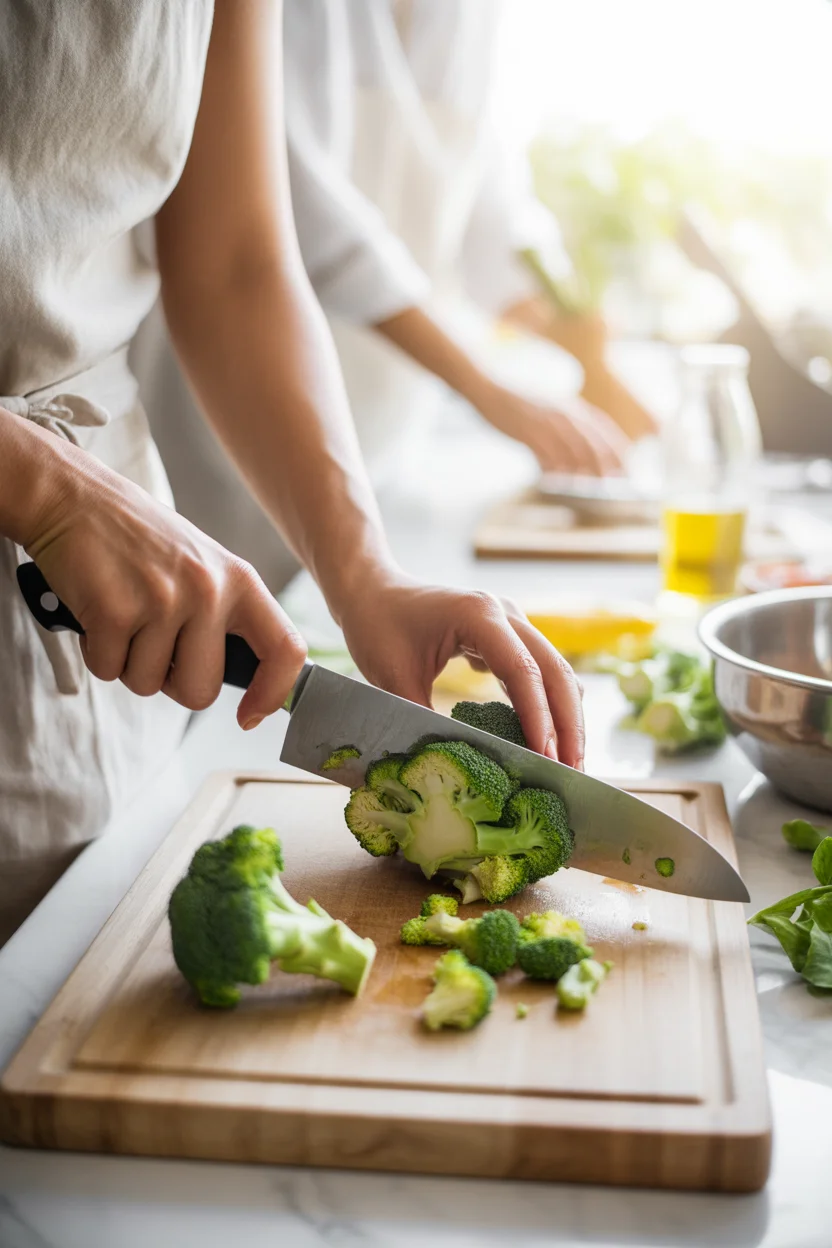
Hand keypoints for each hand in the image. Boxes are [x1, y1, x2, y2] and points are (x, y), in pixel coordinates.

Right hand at [20, 433, 305, 728]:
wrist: (73, 497)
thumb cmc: (139, 541)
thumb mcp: (203, 567)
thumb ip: (227, 617)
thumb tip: (255, 682)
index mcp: (239, 581)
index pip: (285, 649)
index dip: (274, 693)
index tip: (250, 715)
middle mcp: (208, 590)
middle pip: (202, 692)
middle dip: (171, 681)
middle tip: (152, 641)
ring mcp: (162, 600)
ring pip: (148, 685)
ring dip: (128, 662)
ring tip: (123, 614)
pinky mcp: (115, 611)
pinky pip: (108, 671)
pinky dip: (97, 652)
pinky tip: (98, 612)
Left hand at [337, 573, 584, 768]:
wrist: (374, 591)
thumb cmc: (378, 627)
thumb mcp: (393, 678)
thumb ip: (424, 719)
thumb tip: (456, 765)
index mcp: (479, 615)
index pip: (523, 672)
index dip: (539, 719)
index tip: (547, 760)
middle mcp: (506, 613)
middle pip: (556, 672)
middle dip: (568, 726)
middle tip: (573, 773)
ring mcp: (513, 622)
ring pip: (556, 672)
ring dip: (565, 718)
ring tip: (567, 765)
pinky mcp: (509, 635)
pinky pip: (540, 672)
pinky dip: (548, 706)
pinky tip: (547, 741)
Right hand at [476, 383, 629, 475]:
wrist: (488, 389)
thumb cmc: (517, 403)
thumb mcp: (548, 409)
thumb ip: (564, 428)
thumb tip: (574, 458)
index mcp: (572, 407)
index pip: (603, 431)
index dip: (617, 451)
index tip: (626, 469)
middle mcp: (565, 414)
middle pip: (593, 444)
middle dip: (605, 466)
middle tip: (611, 485)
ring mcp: (548, 423)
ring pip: (573, 453)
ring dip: (581, 472)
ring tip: (584, 488)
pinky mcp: (529, 433)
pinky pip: (548, 457)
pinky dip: (553, 471)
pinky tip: (553, 480)